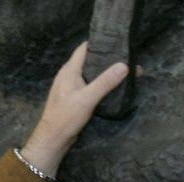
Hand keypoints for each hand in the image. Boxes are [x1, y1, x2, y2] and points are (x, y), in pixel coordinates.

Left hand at [21, 42, 130, 178]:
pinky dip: (103, 83)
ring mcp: (72, 87)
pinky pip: (91, 85)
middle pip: (90, 60)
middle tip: (129, 55)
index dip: (100, 42)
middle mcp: (69, 75)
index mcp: (69, 71)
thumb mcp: (87, 98)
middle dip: (108, 57)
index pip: (84, 48)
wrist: (53, 140)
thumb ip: (105, 82)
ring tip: (128, 69)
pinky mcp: (75, 98)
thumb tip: (125, 65)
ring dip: (107, 71)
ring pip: (92, 74)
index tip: (119, 39)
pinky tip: (116, 85)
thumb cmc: (66, 117)